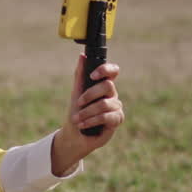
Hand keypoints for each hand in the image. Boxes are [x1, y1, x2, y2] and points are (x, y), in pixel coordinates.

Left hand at [51, 56, 122, 173]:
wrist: (74, 135)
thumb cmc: (76, 112)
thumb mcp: (75, 93)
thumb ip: (80, 75)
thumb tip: (82, 56)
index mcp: (103, 85)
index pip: (113, 71)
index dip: (106, 69)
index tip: (92, 75)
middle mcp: (112, 94)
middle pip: (108, 86)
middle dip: (90, 94)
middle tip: (78, 103)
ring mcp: (116, 107)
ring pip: (105, 103)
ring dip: (87, 112)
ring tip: (77, 119)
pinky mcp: (117, 120)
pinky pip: (107, 117)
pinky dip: (92, 120)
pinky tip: (83, 124)